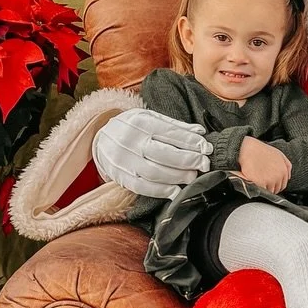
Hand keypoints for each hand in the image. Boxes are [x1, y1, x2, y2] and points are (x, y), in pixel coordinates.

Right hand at [91, 107, 209, 197]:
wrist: (101, 138)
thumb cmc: (131, 127)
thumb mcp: (149, 117)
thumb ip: (175, 125)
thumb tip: (200, 132)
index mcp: (139, 122)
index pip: (170, 133)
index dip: (191, 142)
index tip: (207, 148)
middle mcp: (129, 140)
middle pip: (164, 154)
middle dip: (188, 160)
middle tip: (203, 164)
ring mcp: (123, 160)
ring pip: (155, 172)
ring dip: (178, 177)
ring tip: (191, 176)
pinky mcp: (120, 176)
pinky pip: (142, 187)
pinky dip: (161, 191)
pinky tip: (175, 190)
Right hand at [238, 136, 291, 192]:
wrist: (248, 149)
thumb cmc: (261, 150)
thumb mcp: (279, 154)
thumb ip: (287, 166)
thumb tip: (289, 177)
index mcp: (283, 171)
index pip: (282, 185)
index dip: (276, 185)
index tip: (270, 182)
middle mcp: (278, 177)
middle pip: (276, 189)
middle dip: (270, 187)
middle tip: (262, 180)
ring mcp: (269, 181)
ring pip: (268, 191)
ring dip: (264, 188)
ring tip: (257, 180)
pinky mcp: (260, 183)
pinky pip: (260, 191)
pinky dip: (257, 188)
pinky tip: (254, 182)